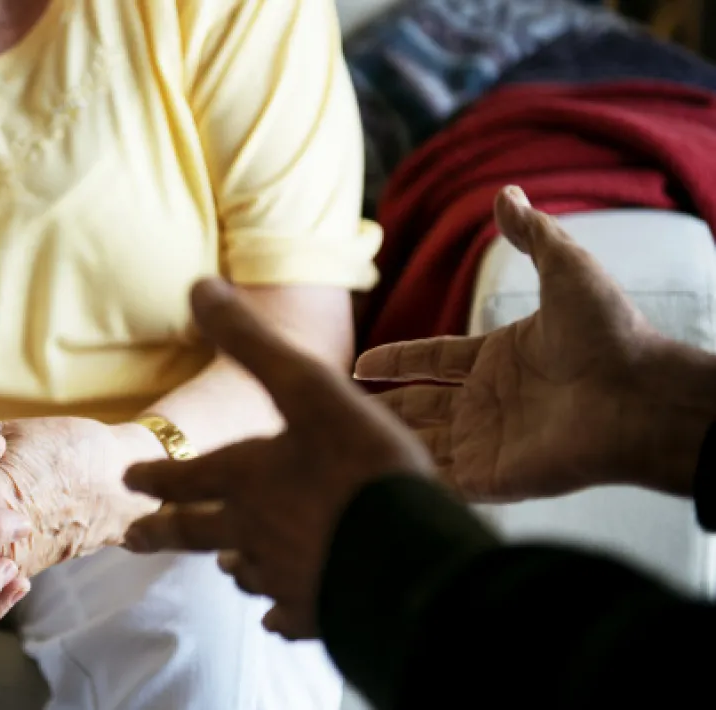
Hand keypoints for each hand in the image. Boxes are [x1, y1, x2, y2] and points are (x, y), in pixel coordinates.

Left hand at [123, 279, 431, 639]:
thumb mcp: (305, 386)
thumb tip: (196, 285)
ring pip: (243, 572)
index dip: (154, 476)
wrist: (407, 556)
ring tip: (223, 564)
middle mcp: (252, 532)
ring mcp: (285, 577)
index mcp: (244, 480)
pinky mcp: (319, 612)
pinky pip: (286, 614)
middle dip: (162, 532)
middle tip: (131, 540)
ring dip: (229, 563)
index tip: (128, 480)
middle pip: (195, 534)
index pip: (184, 477)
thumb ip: (250, 341)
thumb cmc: (358, 465)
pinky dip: (277, 612)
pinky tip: (276, 617)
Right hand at [355, 186, 715, 501]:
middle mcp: (490, 402)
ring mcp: (490, 443)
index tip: (358, 365)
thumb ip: (532, 234)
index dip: (394, 361)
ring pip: (421, 443)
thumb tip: (507, 193)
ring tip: (341, 438)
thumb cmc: (609, 334)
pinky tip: (371, 473)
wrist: (639, 396)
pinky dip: (408, 479)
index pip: (432, 359)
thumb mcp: (566, 269)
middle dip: (380, 407)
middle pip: (418, 406)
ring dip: (386, 441)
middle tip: (335, 407)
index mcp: (499, 358)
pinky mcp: (493, 478)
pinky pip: (439, 481)